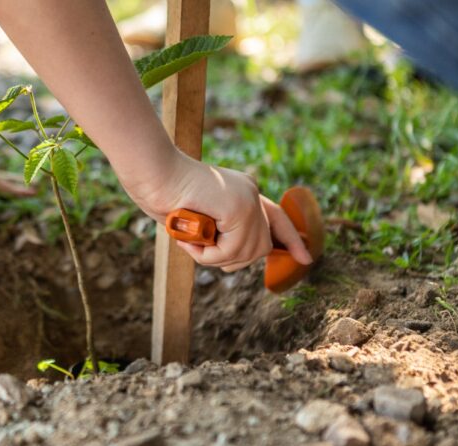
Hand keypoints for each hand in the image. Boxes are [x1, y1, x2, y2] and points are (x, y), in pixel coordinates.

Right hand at [129, 149, 312, 271]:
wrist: (151, 173)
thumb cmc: (160, 192)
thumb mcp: (195, 217)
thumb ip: (218, 231)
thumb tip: (233, 258)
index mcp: (243, 191)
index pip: (276, 217)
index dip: (291, 239)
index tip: (306, 258)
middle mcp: (251, 193)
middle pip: (259, 247)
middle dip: (229, 258)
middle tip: (197, 248)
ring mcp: (247, 200)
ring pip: (246, 253)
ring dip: (213, 257)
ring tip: (190, 241)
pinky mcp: (238, 209)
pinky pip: (230, 251)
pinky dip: (207, 254)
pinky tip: (190, 238)